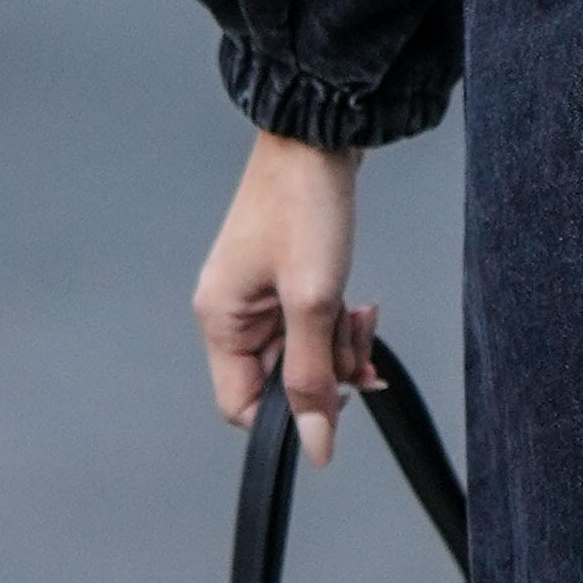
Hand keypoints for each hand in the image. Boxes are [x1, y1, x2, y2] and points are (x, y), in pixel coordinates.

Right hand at [195, 127, 372, 460]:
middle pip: (279, 379)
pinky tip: (360, 305)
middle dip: (327, 370)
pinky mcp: (284, 278)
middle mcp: (232, 311)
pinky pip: (311, 323)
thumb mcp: (313, 302)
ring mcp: (258, 295)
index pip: (241, 406)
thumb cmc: (305, 205)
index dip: (289, 413)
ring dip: (339, 344)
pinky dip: (338, 322)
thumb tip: (314, 444)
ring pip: (303, 353)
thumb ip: (312, 377)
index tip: (333, 397)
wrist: (320, 138)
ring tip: (362, 315)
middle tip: (357, 342)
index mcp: (221, 321)